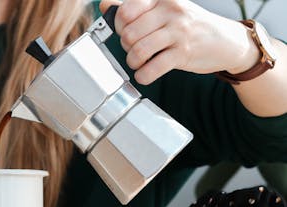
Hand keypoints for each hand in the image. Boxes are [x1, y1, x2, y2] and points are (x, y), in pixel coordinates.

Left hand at [99, 0, 258, 84]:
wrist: (226, 41)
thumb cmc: (189, 25)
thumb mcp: (165, 9)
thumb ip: (135, 7)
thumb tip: (105, 5)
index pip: (126, 10)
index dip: (119, 25)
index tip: (125, 31)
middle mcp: (171, 11)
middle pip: (129, 33)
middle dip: (126, 46)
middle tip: (133, 49)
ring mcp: (178, 32)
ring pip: (138, 51)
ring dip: (133, 62)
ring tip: (138, 62)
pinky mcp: (183, 53)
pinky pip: (152, 68)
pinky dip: (143, 76)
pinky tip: (145, 74)